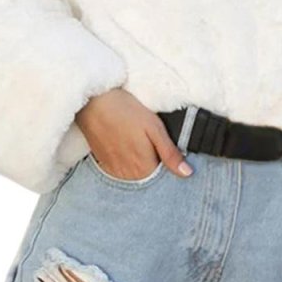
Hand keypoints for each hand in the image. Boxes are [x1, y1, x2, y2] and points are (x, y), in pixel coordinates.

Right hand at [75, 88, 194, 179]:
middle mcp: (128, 176)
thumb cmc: (125, 112)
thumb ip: (170, 154)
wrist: (93, 103)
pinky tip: (128, 147)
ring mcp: (114, 171)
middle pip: (149, 178)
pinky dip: (128, 163)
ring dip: (141, 165)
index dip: (169, 165)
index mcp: (144, 168)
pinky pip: (122, 171)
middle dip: (156, 165)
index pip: (164, 179)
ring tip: (140, 143)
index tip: (169, 152)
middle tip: (153, 144)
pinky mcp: (104, 164)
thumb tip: (187, 173)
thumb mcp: (154, 128)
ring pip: (136, 176)